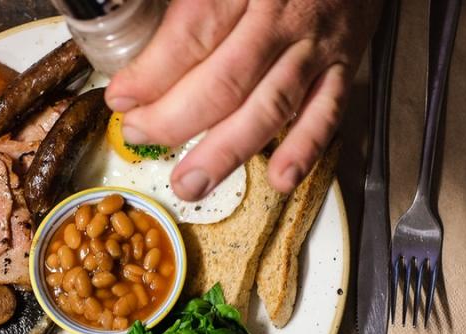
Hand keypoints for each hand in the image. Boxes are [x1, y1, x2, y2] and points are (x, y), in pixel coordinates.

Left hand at [105, 0, 379, 199]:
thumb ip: (187, 2)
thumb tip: (129, 22)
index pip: (193, 33)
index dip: (153, 73)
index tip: (122, 98)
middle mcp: (280, 17)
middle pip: (225, 81)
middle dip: (175, 119)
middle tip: (140, 137)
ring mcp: (314, 47)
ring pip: (268, 106)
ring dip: (226, 152)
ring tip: (190, 184)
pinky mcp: (342, 68)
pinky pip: (326, 114)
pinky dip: (305, 149)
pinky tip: (280, 179)